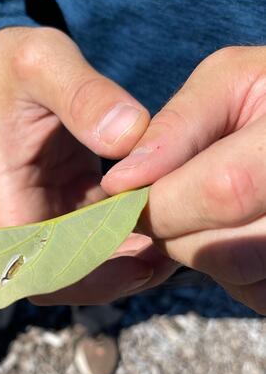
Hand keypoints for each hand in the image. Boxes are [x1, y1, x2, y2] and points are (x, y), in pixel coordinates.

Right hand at [0, 26, 176, 303]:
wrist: (4, 68)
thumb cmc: (14, 65)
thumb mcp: (42, 63)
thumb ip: (82, 95)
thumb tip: (129, 135)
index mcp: (6, 203)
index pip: (42, 267)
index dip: (90, 275)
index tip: (141, 259)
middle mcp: (24, 221)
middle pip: (68, 275)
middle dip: (117, 274)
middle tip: (171, 257)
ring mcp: (47, 216)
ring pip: (87, 262)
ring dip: (128, 261)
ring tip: (176, 244)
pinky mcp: (69, 207)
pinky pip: (99, 238)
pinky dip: (129, 237)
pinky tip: (165, 222)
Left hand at [102, 46, 265, 312]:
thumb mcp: (227, 81)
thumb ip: (174, 127)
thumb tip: (121, 183)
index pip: (222, 191)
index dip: (162, 204)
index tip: (126, 197)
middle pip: (227, 251)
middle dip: (173, 234)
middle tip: (164, 203)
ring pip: (238, 277)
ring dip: (199, 252)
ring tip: (203, 208)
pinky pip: (256, 291)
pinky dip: (228, 270)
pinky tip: (229, 230)